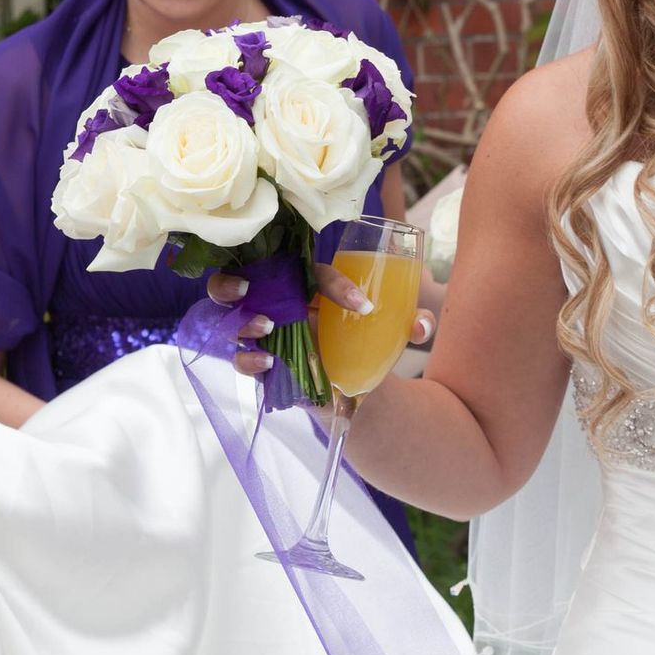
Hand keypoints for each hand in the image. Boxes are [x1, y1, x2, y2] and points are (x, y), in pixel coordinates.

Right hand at [208, 264, 434, 376]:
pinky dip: (249, 360)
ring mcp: (263, 328)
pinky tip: (267, 363)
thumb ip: (411, 323)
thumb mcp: (392, 331)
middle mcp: (281, 298)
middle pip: (244, 275)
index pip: (315, 270)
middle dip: (236, 279)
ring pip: (232, 314)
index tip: (365, 308)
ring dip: (242, 318)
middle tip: (253, 287)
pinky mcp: (259, 360)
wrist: (356, 383)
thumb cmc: (367, 340)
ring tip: (266, 326)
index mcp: (312, 281)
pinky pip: (241, 358)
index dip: (337, 285)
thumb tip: (421, 327)